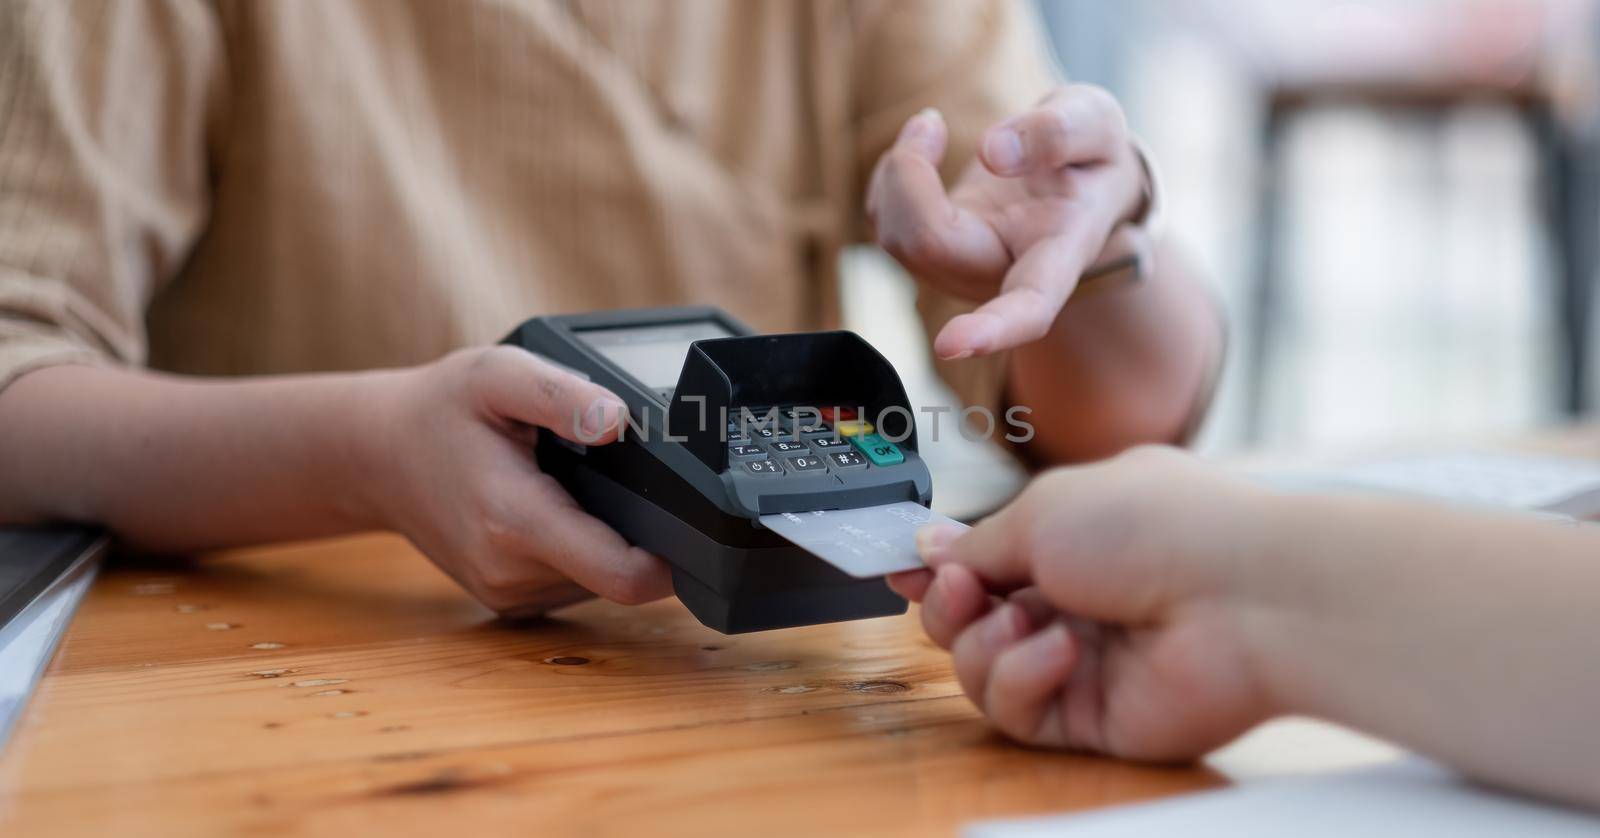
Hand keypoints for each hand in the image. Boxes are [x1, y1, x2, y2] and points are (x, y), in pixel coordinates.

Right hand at [369, 346, 672, 616]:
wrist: (375, 454)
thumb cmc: (438, 410)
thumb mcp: (498, 374)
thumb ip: (564, 395)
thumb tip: (618, 421)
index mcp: (516, 522)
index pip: (624, 577)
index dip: (667, 557)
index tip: (681, 520)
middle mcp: (511, 573)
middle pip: (619, 577)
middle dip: (632, 533)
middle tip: (605, 479)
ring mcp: (506, 594)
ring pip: (596, 582)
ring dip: (600, 540)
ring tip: (564, 487)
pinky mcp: (506, 601)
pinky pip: (571, 584)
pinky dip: (576, 551)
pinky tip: (551, 508)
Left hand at [866, 85, 1146, 358]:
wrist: (1082, 181)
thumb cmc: (1093, 158)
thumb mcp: (1098, 124)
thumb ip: (1058, 133)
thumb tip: (992, 153)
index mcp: (1058, 255)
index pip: (1028, 307)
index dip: (992, 329)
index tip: (950, 346)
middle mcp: (1003, 276)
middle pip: (930, 246)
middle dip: (909, 177)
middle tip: (930, 122)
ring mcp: (962, 271)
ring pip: (897, 237)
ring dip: (896, 172)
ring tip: (930, 128)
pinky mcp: (932, 253)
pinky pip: (884, 221)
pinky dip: (888, 177)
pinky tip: (921, 149)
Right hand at [888, 447, 1277, 760]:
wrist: (1246, 594)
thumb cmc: (1160, 527)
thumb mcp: (1043, 508)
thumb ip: (976, 544)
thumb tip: (928, 549)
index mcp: (1072, 536)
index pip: (983, 562)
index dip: (937, 569)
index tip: (901, 570)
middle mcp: (1075, 599)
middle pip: (968, 621)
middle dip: (948, 606)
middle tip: (957, 591)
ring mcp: (1084, 660)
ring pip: (981, 670)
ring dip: (981, 644)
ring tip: (1019, 621)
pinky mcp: (1093, 718)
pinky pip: (1019, 711)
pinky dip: (1022, 679)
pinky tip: (1058, 652)